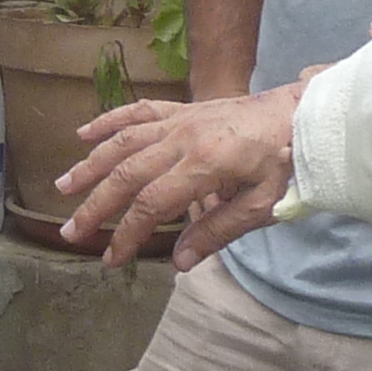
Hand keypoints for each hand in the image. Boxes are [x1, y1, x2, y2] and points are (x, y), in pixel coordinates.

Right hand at [58, 88, 300, 267]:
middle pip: (128, 173)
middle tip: (72, 233)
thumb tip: (179, 262)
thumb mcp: (264, 205)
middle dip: (96, 206)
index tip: (111, 260)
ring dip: (91, 164)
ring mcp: (182, 119)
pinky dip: (110, 121)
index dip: (127, 234)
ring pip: (124, 141)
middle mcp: (184, 138)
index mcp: (205, 164)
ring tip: (64, 187)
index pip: (152, 204)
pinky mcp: (185, 109)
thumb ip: (219, 231)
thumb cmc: (290, 162)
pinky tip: (84, 133)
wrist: (307, 113)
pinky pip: (139, 111)